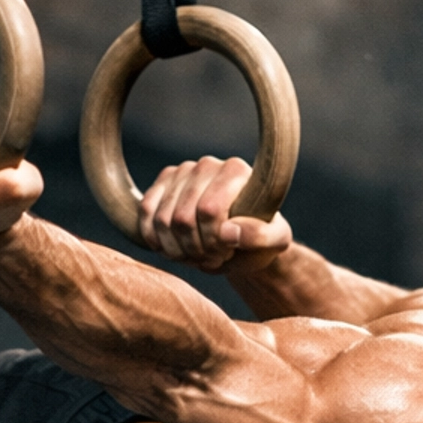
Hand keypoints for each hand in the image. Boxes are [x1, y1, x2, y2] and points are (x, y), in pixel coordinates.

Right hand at [136, 154, 291, 272]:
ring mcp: (180, 172)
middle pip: (183, 219)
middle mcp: (207, 164)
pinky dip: (157, 241)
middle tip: (212, 258)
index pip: (209, 210)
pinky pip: (146, 215)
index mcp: (237, 170)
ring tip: (198, 255)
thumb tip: (229, 231)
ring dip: (177, 250)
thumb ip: (263, 237)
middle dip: (196, 249)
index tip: (227, 252)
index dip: (213, 241)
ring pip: (162, 220)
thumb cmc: (260, 238)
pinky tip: (176, 249)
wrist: (238, 239)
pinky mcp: (160, 185)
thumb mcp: (276, 242)